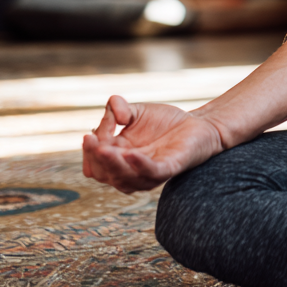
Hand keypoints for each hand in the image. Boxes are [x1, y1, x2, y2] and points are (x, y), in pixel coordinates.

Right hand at [82, 95, 223, 193]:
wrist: (197, 123)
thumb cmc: (164, 121)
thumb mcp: (136, 111)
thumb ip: (118, 108)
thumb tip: (112, 110)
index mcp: (118, 159)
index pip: (94, 164)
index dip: (89, 152)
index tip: (90, 135)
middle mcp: (130, 171)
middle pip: (105, 174)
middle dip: (96, 158)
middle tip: (94, 141)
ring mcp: (149, 173)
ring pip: (125, 178)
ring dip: (113, 164)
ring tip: (104, 148)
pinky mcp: (169, 169)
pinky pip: (152, 173)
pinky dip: (139, 165)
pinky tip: (130, 153)